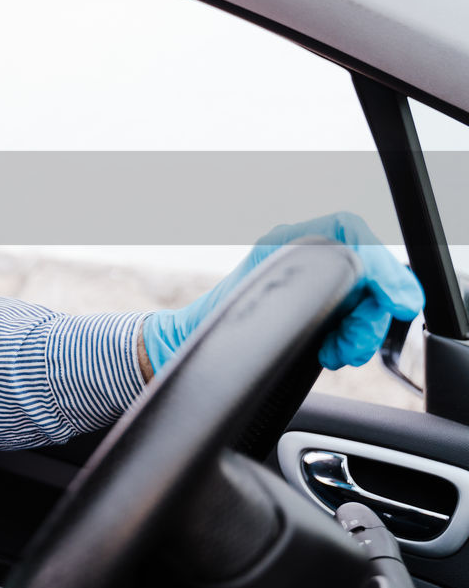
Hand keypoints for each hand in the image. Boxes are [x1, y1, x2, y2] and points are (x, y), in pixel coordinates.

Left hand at [142, 212, 423, 373]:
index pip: (352, 233)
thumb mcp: (269, 297)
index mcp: (288, 242)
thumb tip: (362, 273)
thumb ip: (317, 276)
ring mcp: (306, 278)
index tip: (396, 302)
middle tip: (349, 347)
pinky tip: (330, 354)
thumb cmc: (216, 326)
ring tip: (336, 354)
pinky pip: (349, 315)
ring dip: (360, 332)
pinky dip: (349, 338)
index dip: (382, 266)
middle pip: (366, 272)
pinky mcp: (311, 304)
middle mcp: (299, 253)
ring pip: (363, 298)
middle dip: (368, 314)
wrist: (190, 347)